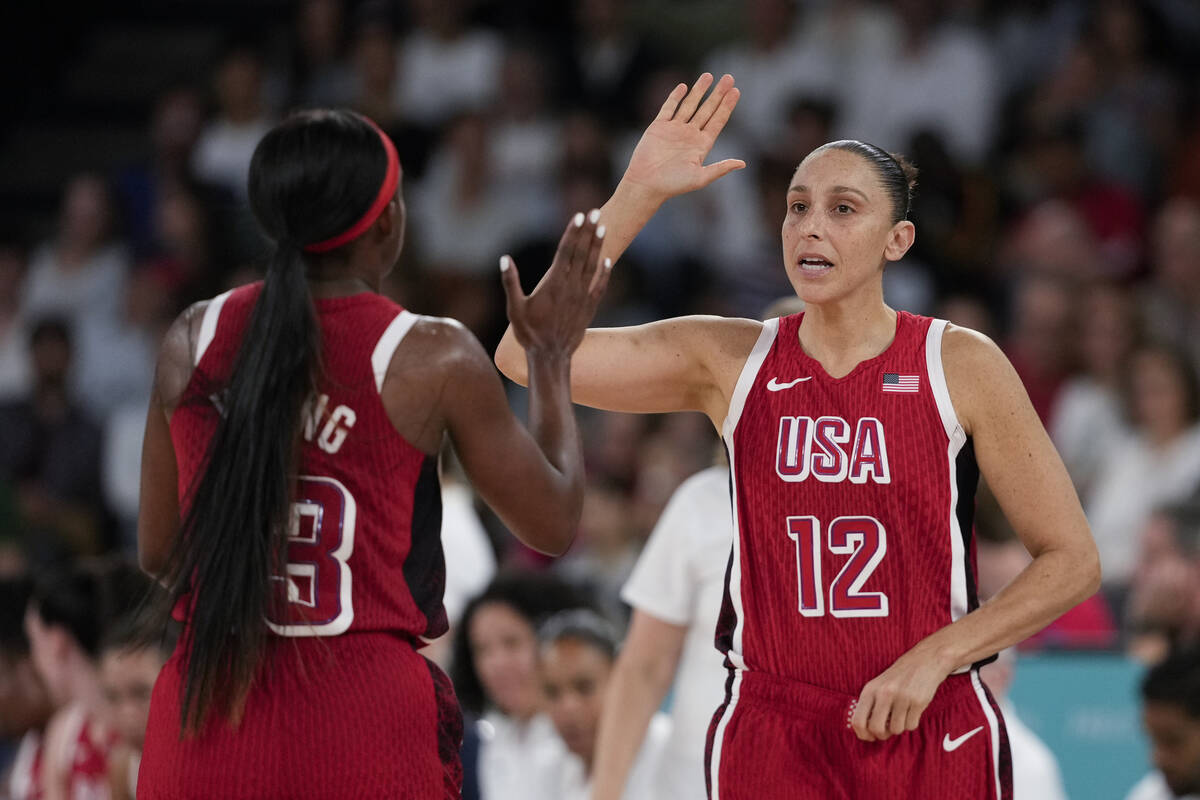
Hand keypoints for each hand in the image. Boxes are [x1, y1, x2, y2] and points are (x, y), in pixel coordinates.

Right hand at [500, 210, 611, 355]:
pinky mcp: (588, 308)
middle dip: (588, 231)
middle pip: (581, 254)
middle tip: (595, 212)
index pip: (565, 252)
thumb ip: (510, 283)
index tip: (579, 216)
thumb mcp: (514, 309)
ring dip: (597, 246)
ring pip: (592, 266)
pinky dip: (604, 273)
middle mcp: (570, 287)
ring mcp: (581, 297)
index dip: (573, 232)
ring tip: (602, 227)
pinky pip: (599, 286)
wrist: (551, 357)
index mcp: (553, 284)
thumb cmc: (529, 333)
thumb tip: (505, 258)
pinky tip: (608, 260)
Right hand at [621, 73, 745, 202]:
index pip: (718, 121)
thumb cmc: (673, 185)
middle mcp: (690, 135)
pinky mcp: (659, 126)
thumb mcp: (700, 178)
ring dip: (699, 90)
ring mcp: (674, 129)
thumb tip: (743, 164)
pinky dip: (675, 97)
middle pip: (707, 109)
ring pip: (690, 105)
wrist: (645, 184)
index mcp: (701, 145)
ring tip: (708, 75)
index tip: (736, 91)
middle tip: (729, 78)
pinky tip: (683, 87)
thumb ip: (720, 169)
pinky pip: (669, 108)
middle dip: (718, 94)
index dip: (727, 106)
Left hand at [850, 645, 951, 741]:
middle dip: (882, 735)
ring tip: (901, 714)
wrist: (924, 661)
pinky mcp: (918, 702)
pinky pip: (911, 726)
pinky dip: (912, 723)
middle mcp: (884, 693)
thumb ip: (870, 706)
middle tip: (887, 730)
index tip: (870, 736)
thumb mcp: (878, 686)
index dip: (863, 735)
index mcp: (870, 690)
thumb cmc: (898, 678)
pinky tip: (912, 711)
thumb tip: (865, 733)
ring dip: (899, 727)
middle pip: (876, 729)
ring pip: (896, 730)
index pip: (858, 721)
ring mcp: (901, 697)